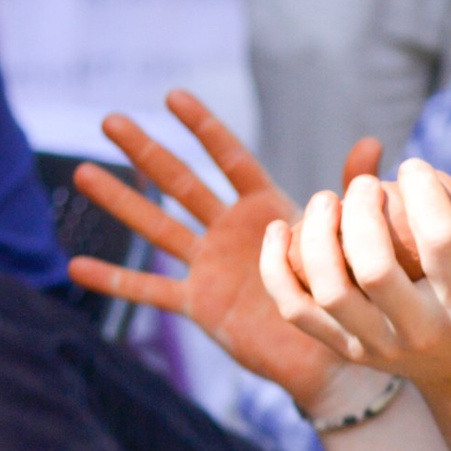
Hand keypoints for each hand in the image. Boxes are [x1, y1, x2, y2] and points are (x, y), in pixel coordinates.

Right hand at [68, 93, 383, 407]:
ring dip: (119, 201)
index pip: (230, 159)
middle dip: (145, 152)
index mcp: (266, 209)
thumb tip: (374, 142)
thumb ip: (354, 191)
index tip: (173, 95)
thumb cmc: (346, 292)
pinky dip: (114, 280)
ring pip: (156, 228)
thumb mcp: (349, 238)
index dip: (204, 128)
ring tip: (81, 171)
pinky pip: (149, 291)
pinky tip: (76, 266)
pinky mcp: (199, 302)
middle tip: (109, 120)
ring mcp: (210, 265)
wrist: (337, 354)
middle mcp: (231, 231)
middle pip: (180, 184)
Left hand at [259, 157, 450, 405]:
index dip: (423, 191)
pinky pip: (295, 309)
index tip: (413, 166)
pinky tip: (281, 230)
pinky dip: (276, 268)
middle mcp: (422, 333)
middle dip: (362, 211)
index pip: (440, 241)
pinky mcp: (344, 351)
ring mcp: (378, 347)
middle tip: (364, 185)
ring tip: (326, 199)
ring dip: (317, 234)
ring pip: (330, 290)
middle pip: (375, 269)